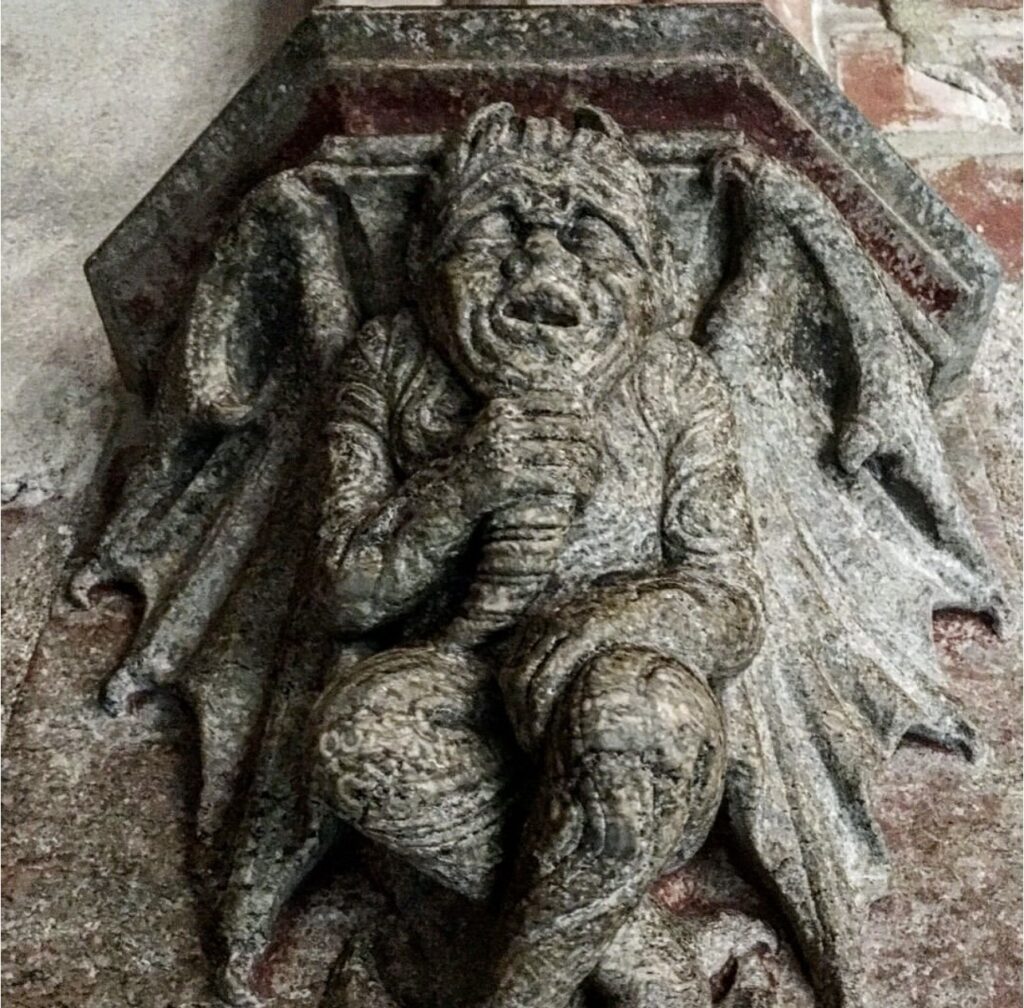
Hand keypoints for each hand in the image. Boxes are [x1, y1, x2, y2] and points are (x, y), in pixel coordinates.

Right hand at [455, 394, 599, 517]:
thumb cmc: (461, 490)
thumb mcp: (492, 453)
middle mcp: (503, 421)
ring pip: (570, 454)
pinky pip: (555, 478)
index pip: (569, 406)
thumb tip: (577, 433)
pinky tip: (576, 505)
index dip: (589, 430)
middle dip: (593, 453)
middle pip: (575, 428)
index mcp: (504, 409)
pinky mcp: (501, 477)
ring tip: (587, 493)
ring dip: (587, 476)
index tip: (594, 454)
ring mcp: (501, 447)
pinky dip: (573, 492)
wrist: (423, 518)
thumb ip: (523, 439)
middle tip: (597, 476)